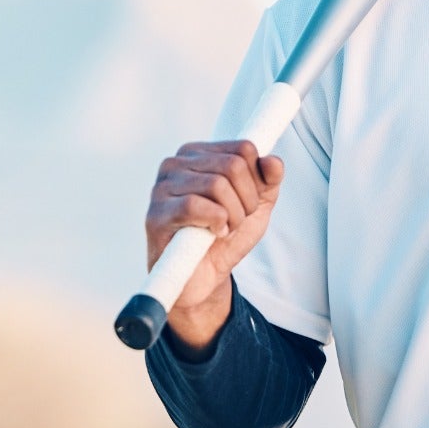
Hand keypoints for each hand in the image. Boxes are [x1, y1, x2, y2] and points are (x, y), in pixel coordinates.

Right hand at [144, 140, 283, 351]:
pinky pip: (195, 206)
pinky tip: (212, 234)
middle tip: (236, 221)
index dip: (256, 181)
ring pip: (217, 185)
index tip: (247, 203)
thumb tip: (273, 161)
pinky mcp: (156, 215)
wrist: (204, 279)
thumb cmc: (224, 238)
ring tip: (224, 229)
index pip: (242, 148)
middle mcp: (175, 164)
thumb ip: (268, 180)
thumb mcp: (256, 206)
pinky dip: (215, 223)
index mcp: (197, 154)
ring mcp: (161, 188)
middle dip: (246, 201)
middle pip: (233, 165)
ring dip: (233, 216)